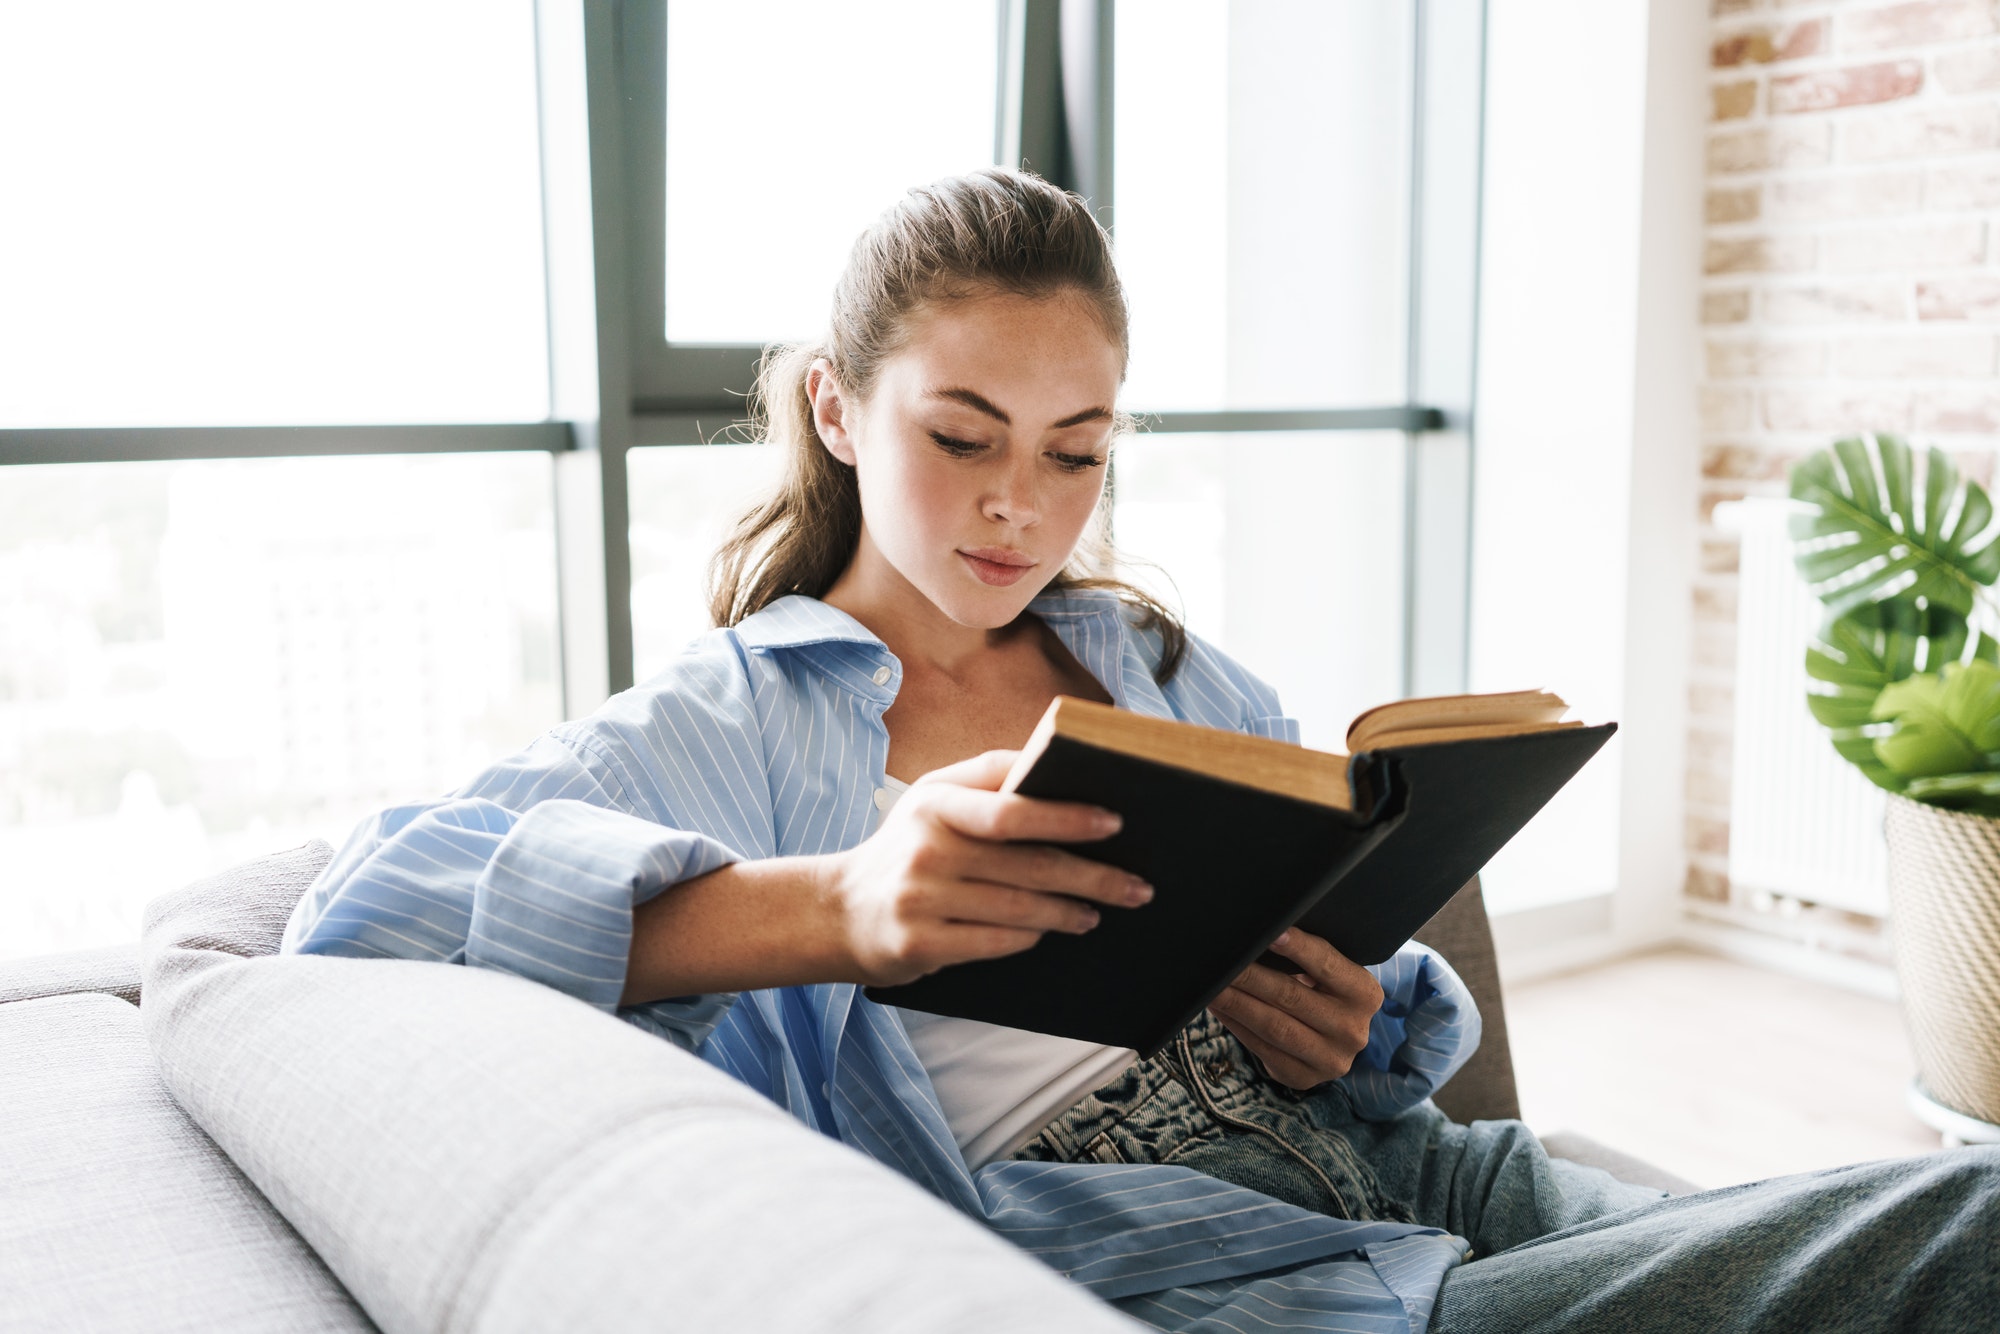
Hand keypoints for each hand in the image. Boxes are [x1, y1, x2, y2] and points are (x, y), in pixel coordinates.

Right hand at [824, 750, 1153, 986]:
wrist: (839, 911)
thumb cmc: (908, 847)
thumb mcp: (934, 798)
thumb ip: (989, 778)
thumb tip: (1058, 761)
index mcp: (934, 802)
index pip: (1010, 808)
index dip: (1066, 815)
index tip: (1114, 821)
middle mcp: (925, 848)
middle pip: (1027, 864)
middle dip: (1092, 876)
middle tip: (1137, 885)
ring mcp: (919, 899)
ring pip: (1018, 908)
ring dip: (1069, 911)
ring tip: (1100, 910)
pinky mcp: (918, 944)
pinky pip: (994, 943)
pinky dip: (1031, 937)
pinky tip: (1053, 931)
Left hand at [1207, 928, 1384, 1089]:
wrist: (1334, 1040)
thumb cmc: (1324, 991)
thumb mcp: (1331, 974)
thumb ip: (1309, 956)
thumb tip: (1264, 930)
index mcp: (1365, 995)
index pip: (1327, 964)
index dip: (1298, 948)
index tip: (1269, 933)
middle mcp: (1353, 1031)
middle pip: (1292, 997)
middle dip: (1251, 976)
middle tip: (1222, 960)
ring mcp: (1330, 1059)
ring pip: (1273, 1026)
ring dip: (1236, 1003)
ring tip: (1211, 985)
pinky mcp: (1304, 1077)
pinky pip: (1262, 1049)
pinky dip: (1236, 1025)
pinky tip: (1218, 1008)